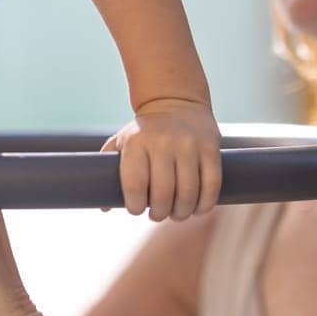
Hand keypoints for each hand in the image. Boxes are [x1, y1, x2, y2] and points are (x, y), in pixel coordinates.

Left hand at [103, 97, 221, 221]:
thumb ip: (109, 172)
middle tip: (158, 214)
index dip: (135, 206)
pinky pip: (212, 185)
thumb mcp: (121, 142)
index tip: (137, 209)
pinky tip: (197, 208)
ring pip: (189, 193)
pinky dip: (205, 204)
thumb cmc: (144, 132)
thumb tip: (104, 207)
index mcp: (137, 142)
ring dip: (182, 212)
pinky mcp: (210, 148)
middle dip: (159, 213)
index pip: (135, 185)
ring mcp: (189, 144)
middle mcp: (163, 142)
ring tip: (177, 213)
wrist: (176, 101)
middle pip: (163, 194)